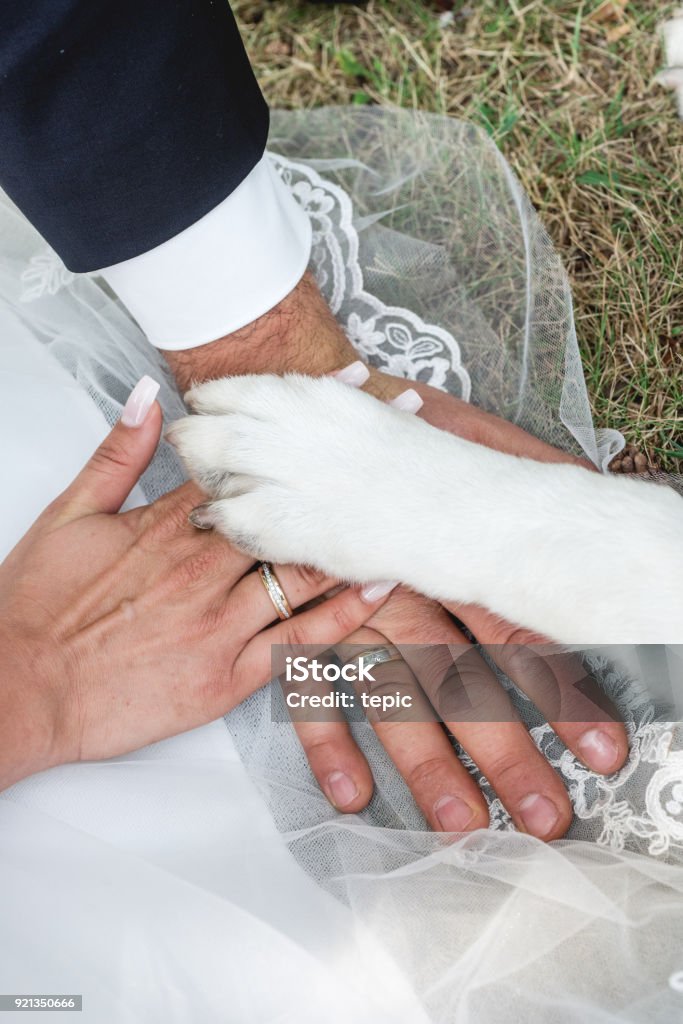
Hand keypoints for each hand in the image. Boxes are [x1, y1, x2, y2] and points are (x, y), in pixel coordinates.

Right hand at [0, 382, 393, 791]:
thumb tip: (149, 397)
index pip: (247, 461)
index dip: (299, 426)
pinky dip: (343, 613)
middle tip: (400, 429)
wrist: (21, 689)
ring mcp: (220, 624)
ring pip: (303, 571)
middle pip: (290, 507)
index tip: (341, 390)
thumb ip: (116, 454)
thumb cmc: (40, 606)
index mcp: (168, 527)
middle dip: (346, 467)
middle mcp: (203, 570)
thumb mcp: (68, 515)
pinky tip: (380, 584)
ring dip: (358, 532)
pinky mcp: (227, 676)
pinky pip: (299, 642)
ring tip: (409, 495)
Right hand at [170, 374, 629, 838]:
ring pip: (392, 695)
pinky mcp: (292, 624)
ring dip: (426, 763)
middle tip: (544, 813)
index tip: (600, 746)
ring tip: (460, 823)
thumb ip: (507, 473)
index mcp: (445, 552)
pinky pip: (307, 689)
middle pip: (461, 678)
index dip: (559, 688)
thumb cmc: (374, 446)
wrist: (277, 421)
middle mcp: (402, 589)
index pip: (514, 629)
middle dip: (506, 750)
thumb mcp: (447, 450)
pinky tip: (351, 794)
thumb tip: (577, 491)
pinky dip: (326, 742)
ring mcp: (344, 612)